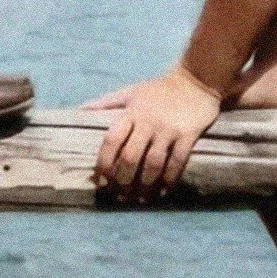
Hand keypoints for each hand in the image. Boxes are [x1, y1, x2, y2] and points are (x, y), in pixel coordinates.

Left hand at [84, 65, 222, 198]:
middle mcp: (148, 122)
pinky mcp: (188, 135)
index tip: (101, 181)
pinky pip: (177, 161)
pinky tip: (164, 191)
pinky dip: (169, 179)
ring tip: (140, 198)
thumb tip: (80, 110)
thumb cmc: (160, 88)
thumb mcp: (132, 91)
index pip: (111, 140)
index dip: (104, 163)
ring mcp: (168, 130)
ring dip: (145, 184)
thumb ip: (107, 102)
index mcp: (132, 113)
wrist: (196, 80)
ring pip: (152, 163)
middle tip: (120, 195)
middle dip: (123, 180)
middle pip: (130, 157)